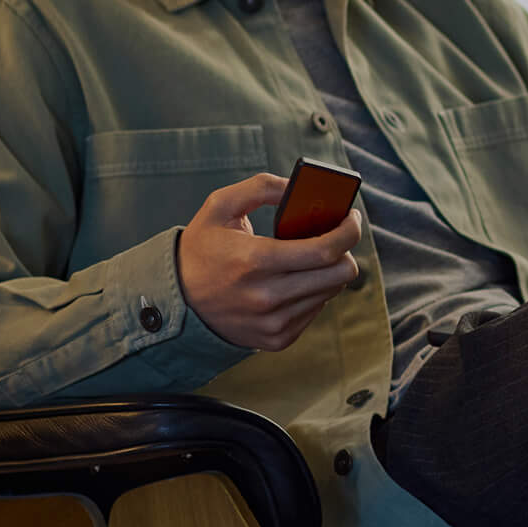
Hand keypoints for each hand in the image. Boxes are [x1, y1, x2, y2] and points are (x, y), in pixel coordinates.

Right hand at [175, 172, 363, 350]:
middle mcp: (267, 297)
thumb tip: (299, 188)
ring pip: (330, 292)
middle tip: (334, 237)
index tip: (351, 217)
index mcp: (255, 261)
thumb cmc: (201, 248)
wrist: (176, 301)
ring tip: (308, 258)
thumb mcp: (219, 206)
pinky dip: (312, 292)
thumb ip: (260, 187)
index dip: (348, 231)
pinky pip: (315, 310)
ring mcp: (274, 322)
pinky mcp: (278, 339)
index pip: (325, 250)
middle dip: (344, 251)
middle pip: (340, 274)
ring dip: (327, 271)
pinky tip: (292, 281)